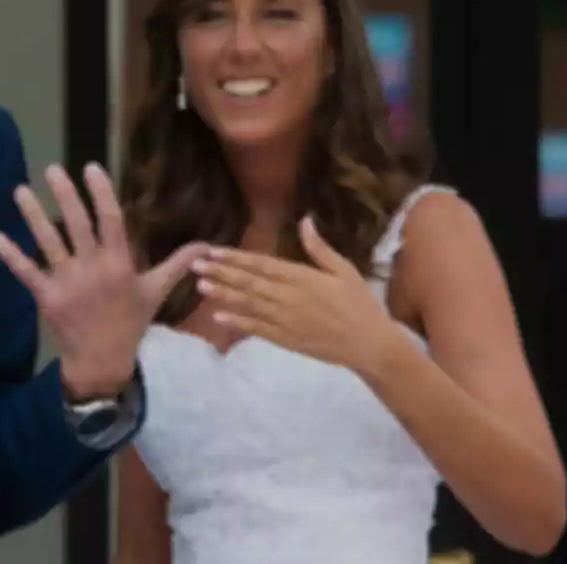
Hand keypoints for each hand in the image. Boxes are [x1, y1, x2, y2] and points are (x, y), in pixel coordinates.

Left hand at [0, 162, 206, 399]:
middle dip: (65, 195)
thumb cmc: (130, 323)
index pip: (111, 220)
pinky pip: (27, 273)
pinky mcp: (47, 298)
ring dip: (33, 216)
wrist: (104, 363)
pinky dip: (11, 255)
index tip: (90, 167)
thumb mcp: (156, 292)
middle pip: (77, 225)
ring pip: (48, 243)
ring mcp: (68, 284)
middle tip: (52, 169)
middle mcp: (93, 269)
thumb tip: (207, 244)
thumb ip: (177, 264)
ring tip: (19, 190)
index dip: (101, 193)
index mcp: (120, 264)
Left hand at [193, 216, 403, 373]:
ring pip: (248, 304)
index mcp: (302, 277)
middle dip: (221, 272)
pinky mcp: (285, 340)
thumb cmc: (360, 304)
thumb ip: (320, 248)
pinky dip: (237, 322)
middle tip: (196, 265)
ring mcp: (285, 320)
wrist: (370, 345)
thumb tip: (305, 220)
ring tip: (201, 285)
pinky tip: (217, 317)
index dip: (236, 257)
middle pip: (249, 282)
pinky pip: (257, 329)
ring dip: (224, 294)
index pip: (262, 264)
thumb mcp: (345, 270)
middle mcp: (289, 297)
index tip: (214, 250)